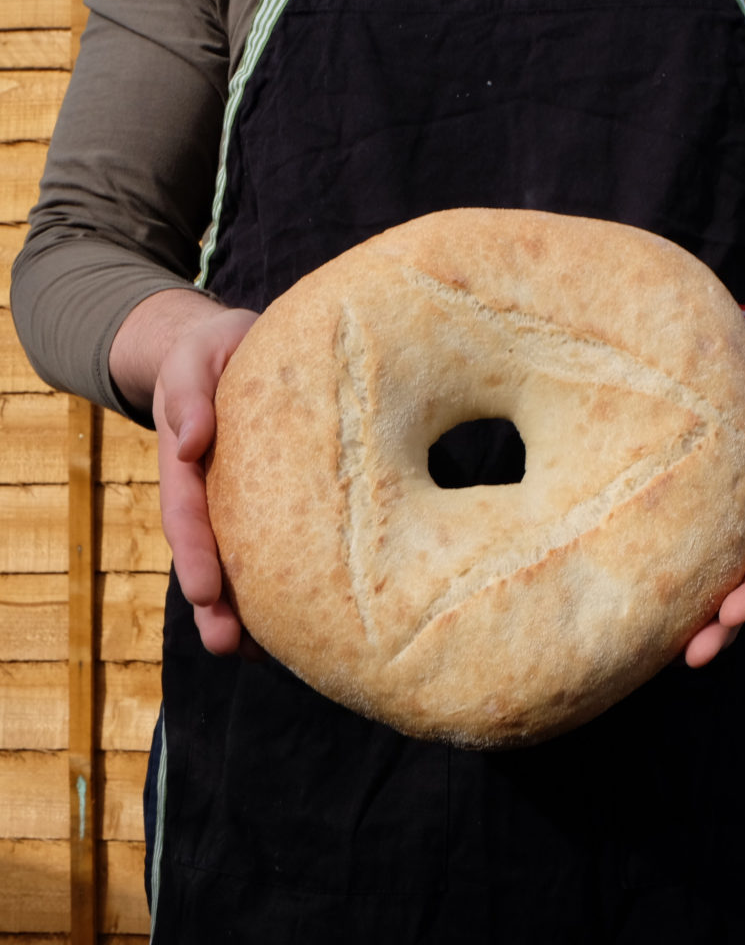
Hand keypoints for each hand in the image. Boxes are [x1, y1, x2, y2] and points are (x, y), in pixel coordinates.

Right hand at [110, 289, 258, 653]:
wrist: (236, 346)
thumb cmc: (214, 350)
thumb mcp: (196, 357)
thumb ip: (190, 393)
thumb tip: (190, 441)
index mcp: (188, 460)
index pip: (187, 513)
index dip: (194, 554)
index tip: (202, 592)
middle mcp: (212, 489)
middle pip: (209, 553)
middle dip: (215, 604)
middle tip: (228, 646)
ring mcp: (240, 499)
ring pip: (240, 559)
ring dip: (244, 609)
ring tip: (261, 656)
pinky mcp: (273, 499)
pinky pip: (276, 542)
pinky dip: (283, 580)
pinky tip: (301, 620)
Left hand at [682, 324, 744, 668]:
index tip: (731, 614)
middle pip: (742, 580)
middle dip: (722, 624)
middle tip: (691, 658)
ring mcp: (724, 509)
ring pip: (709, 570)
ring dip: (690, 613)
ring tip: (654, 652)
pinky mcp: (692, 494)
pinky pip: (677, 537)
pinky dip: (662, 570)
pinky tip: (629, 593)